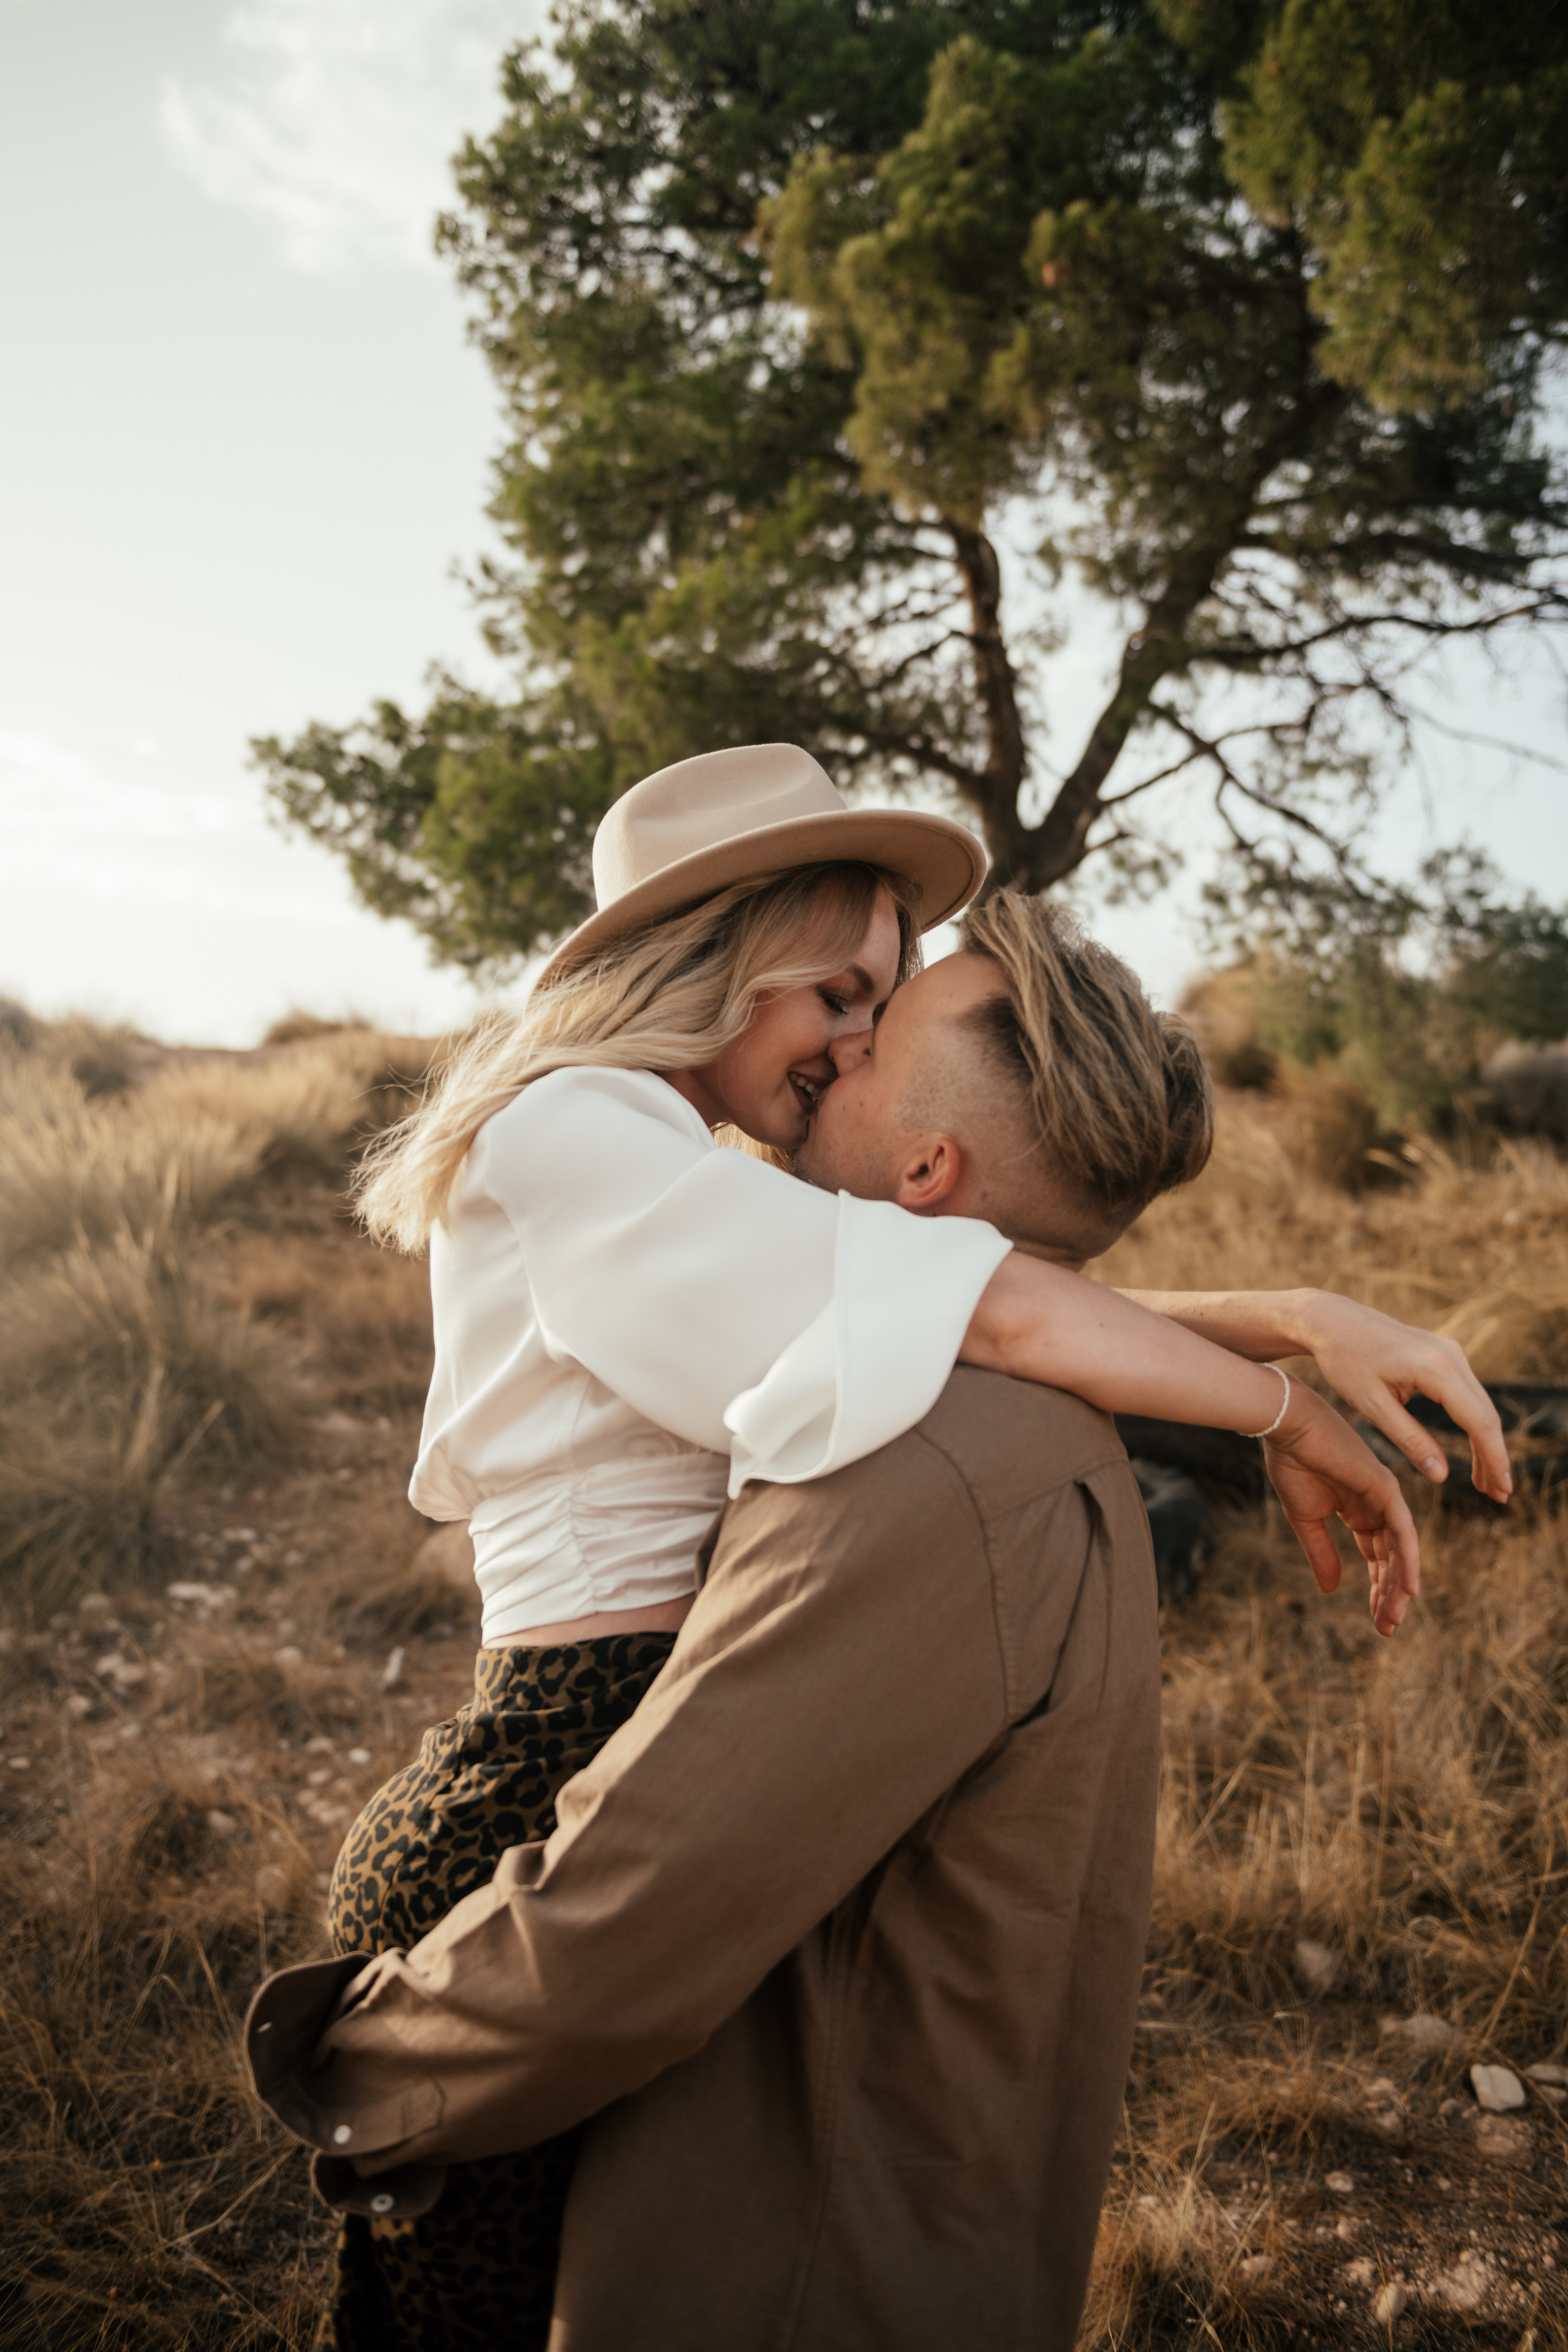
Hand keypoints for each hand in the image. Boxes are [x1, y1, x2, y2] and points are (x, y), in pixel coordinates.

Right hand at [1262, 1382, 1421, 1637]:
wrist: (1286, 1426)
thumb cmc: (1292, 1463)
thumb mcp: (1305, 1519)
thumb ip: (1321, 1552)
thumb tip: (1331, 1590)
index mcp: (1360, 1511)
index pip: (1377, 1557)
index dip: (1377, 1588)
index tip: (1378, 1621)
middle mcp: (1379, 1506)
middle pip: (1394, 1558)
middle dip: (1390, 1594)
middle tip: (1388, 1628)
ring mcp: (1385, 1496)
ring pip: (1402, 1549)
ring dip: (1400, 1584)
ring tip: (1394, 1616)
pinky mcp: (1385, 1488)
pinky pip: (1403, 1530)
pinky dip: (1408, 1558)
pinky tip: (1408, 1586)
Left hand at [1291, 1294, 1510, 1503]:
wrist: (1333, 1321)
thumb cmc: (1345, 1362)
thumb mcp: (1372, 1406)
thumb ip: (1409, 1440)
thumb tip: (1442, 1477)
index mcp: (1434, 1368)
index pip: (1477, 1421)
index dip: (1493, 1459)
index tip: (1501, 1491)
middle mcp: (1451, 1355)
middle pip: (1486, 1414)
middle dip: (1495, 1456)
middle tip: (1499, 1496)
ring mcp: (1451, 1350)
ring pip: (1480, 1404)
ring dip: (1486, 1443)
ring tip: (1486, 1483)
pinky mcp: (1446, 1352)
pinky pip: (1469, 1393)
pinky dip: (1474, 1423)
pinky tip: (1475, 1450)